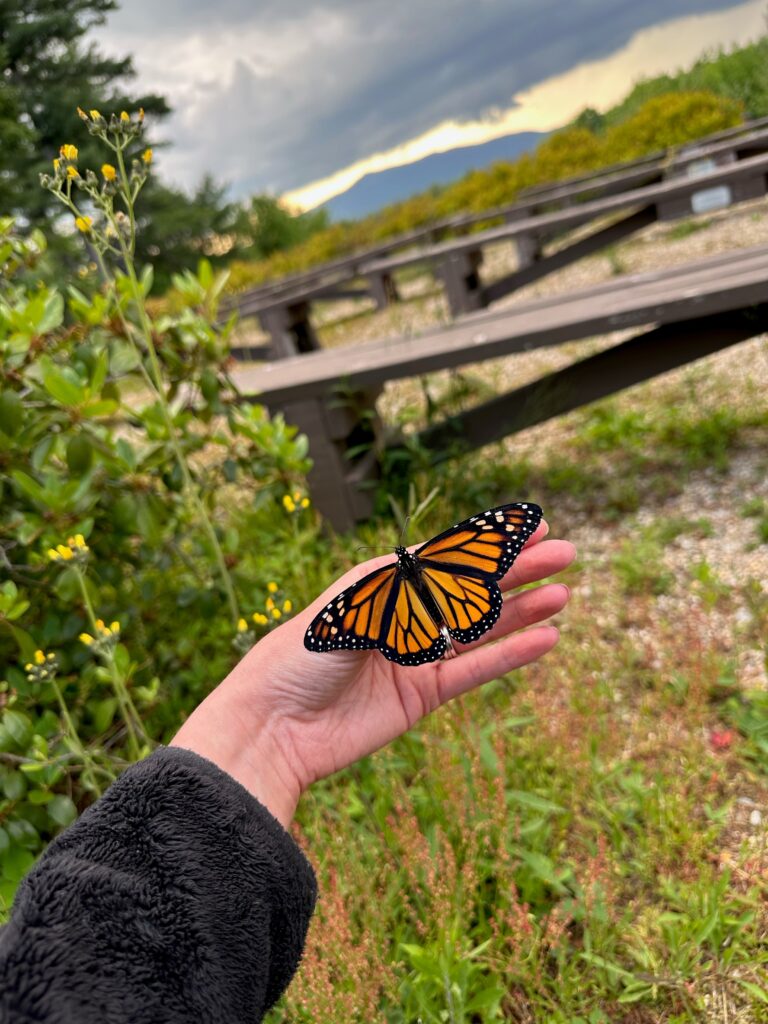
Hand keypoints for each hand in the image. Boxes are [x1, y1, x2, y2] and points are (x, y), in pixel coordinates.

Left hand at [171, 521, 574, 825]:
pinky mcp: (422, 696)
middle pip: (474, 588)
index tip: (533, 523)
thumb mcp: (353, 608)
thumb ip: (410, 592)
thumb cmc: (300, 653)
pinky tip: (545, 640)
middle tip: (565, 552)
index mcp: (384, 582)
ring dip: (522, 611)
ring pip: (481, 628)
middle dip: (518, 570)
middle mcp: (405, 615)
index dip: (493, 540)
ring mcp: (416, 656)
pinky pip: (474, 671)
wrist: (274, 724)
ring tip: (564, 593)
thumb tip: (463, 572)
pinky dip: (509, 656)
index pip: (450, 555)